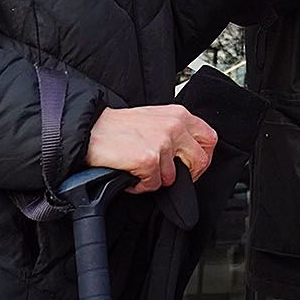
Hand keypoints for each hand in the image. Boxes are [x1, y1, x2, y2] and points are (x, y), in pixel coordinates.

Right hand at [86, 104, 216, 193]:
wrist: (90, 130)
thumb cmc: (118, 127)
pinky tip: (129, 173)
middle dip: (187, 175)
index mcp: (179, 115)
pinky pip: (153, 185)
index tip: (192, 166)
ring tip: (138, 168)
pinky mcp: (149, 160)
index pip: (209, 138)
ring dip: (156, 179)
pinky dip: (140, 185)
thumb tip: (189, 152)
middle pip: (200, 160)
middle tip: (168, 176)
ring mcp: (163, 143)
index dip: (204, 157)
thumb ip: (176, 131)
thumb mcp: (155, 118)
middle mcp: (175, 126)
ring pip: (174, 177)